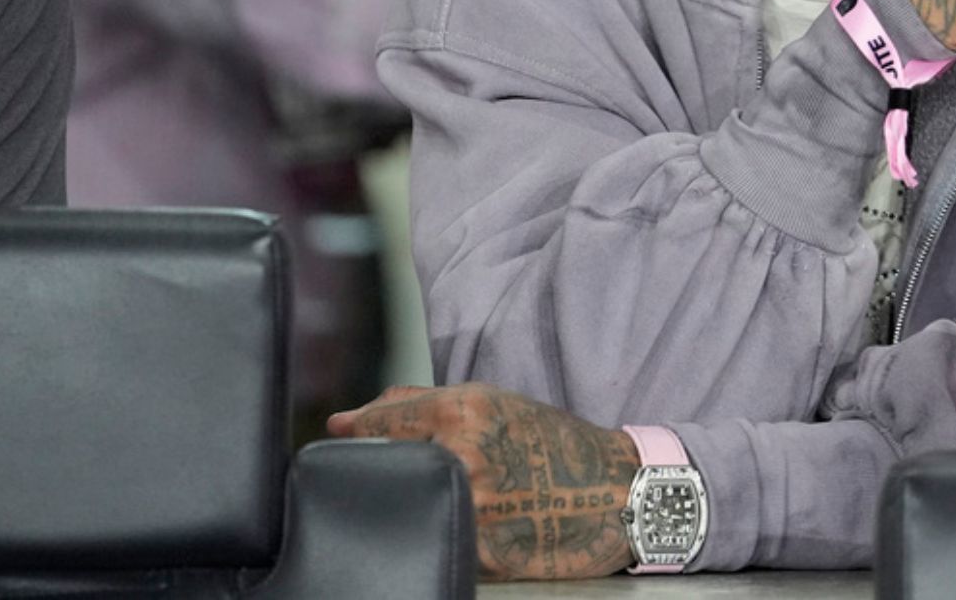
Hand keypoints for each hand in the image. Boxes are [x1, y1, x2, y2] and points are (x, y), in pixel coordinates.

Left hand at [328, 383, 639, 580]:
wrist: (616, 492)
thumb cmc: (555, 444)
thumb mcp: (496, 403)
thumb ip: (424, 403)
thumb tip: (354, 417)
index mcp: (463, 412)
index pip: (379, 423)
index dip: (354, 430)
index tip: (339, 433)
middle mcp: (461, 457)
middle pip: (385, 467)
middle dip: (383, 468)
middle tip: (396, 470)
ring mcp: (470, 508)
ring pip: (407, 507)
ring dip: (411, 502)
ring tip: (444, 496)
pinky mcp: (480, 553)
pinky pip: (438, 539)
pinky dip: (441, 531)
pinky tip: (467, 523)